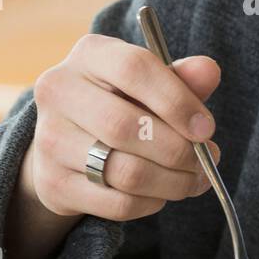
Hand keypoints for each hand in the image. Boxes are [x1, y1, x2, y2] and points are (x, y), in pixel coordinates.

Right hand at [27, 32, 220, 221]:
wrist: (69, 140)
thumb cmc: (122, 102)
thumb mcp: (151, 83)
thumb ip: (182, 78)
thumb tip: (208, 71)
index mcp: (89, 54)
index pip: (134, 70)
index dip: (177, 101)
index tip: (206, 128)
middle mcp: (59, 91)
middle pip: (125, 126)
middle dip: (178, 149)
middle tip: (205, 159)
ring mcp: (50, 139)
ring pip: (125, 172)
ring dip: (172, 182)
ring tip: (193, 178)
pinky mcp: (53, 184)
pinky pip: (117, 204)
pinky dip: (151, 202)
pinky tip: (162, 193)